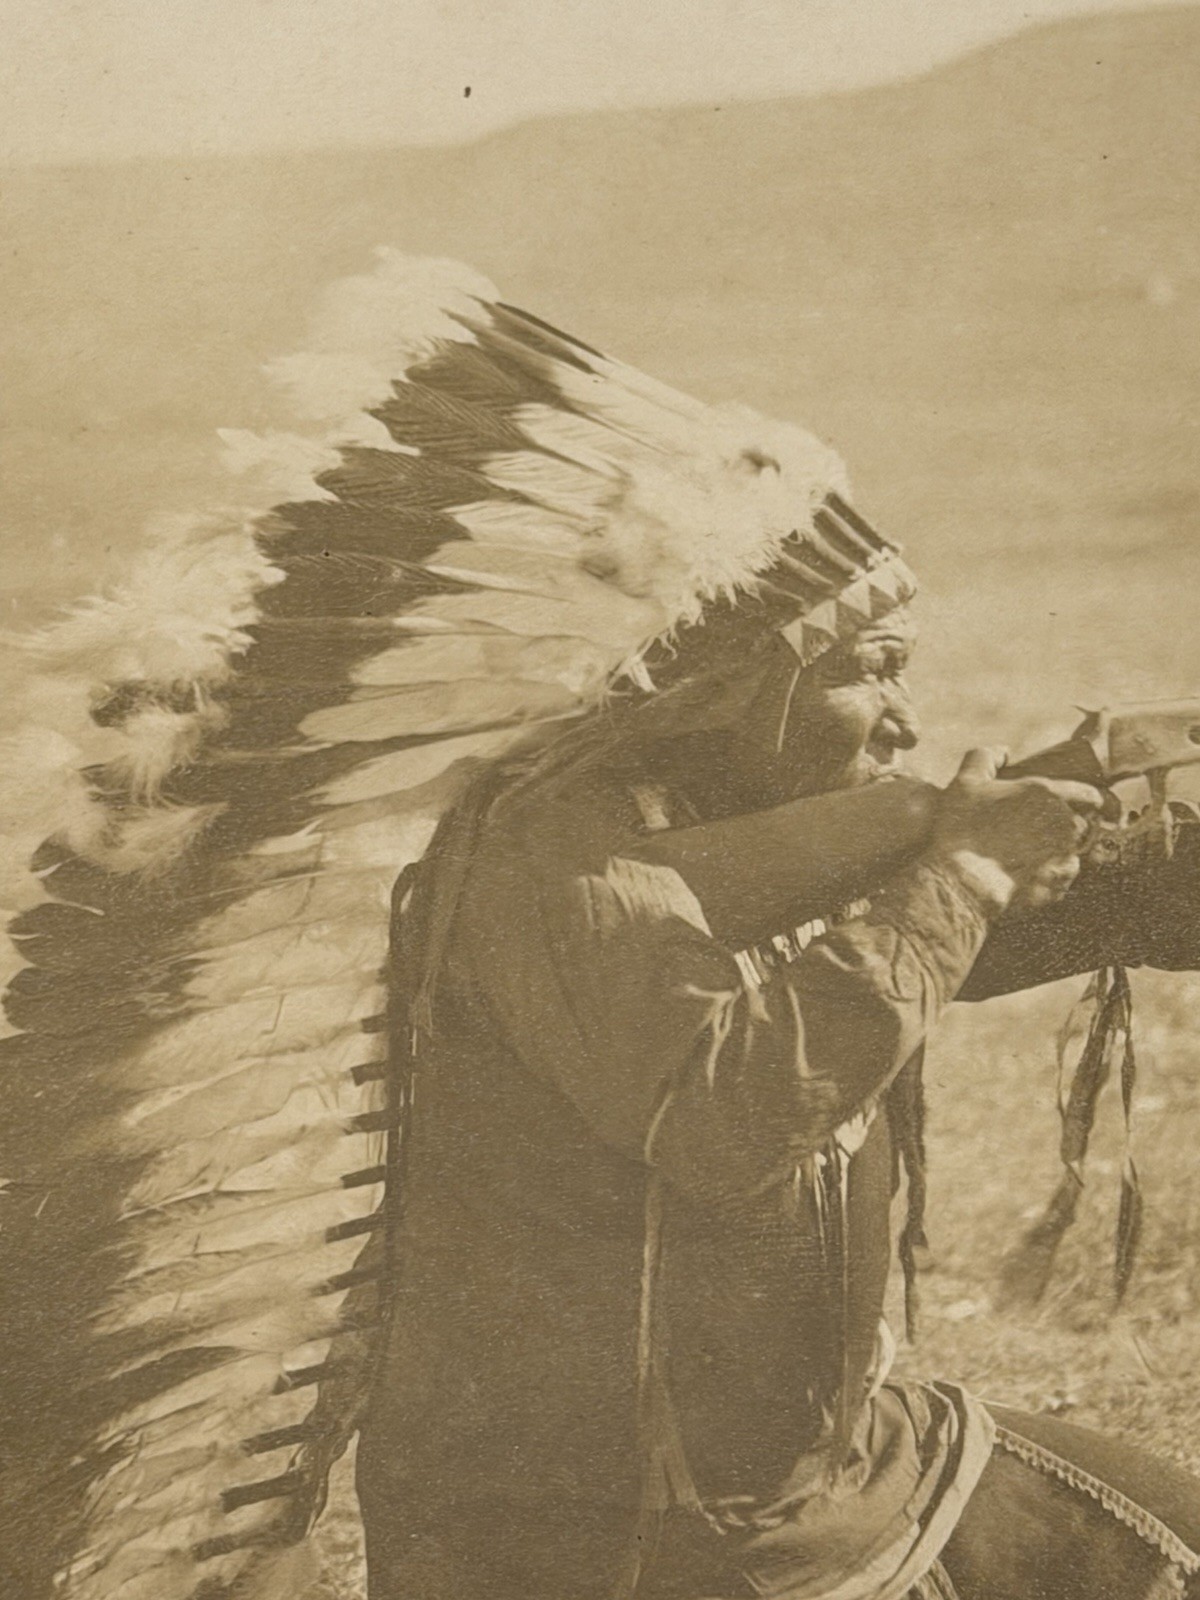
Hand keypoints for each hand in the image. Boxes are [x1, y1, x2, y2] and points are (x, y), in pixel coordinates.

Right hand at [928, 747, 1102, 912]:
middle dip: (1067, 829)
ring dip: (1057, 854)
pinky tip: (1023, 877)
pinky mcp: (1059, 885)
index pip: (1091, 795)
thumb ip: (985, 757)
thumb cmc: (961, 829)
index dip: (1086, 800)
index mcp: (1048, 794)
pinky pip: (1062, 880)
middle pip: (1083, 826)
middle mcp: (1065, 824)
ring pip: (1073, 853)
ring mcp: (1065, 857)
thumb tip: (1004, 752)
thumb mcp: (965, 783)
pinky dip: (1048, 878)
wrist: (962, 881)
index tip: (1077, 806)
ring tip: (1028, 859)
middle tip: (1040, 835)